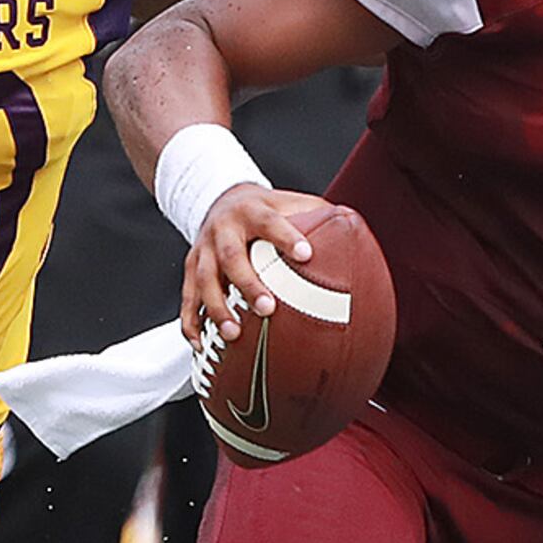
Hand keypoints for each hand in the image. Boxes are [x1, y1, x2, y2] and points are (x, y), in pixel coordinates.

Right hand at [179, 182, 335, 349]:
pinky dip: (190, 323)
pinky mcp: (190, 269)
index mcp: (252, 211)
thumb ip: (318, 215)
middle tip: (268, 309)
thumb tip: (355, 231)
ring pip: (204, 281)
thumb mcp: (289, 202)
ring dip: (217, 309)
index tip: (306, 255)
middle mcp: (222, 229)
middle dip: (248, 284)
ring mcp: (202, 250)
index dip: (286, 237)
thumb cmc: (264, 209)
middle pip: (231, 256)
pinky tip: (201, 345)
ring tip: (234, 334)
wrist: (220, 198)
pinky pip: (186, 298)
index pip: (269, 222)